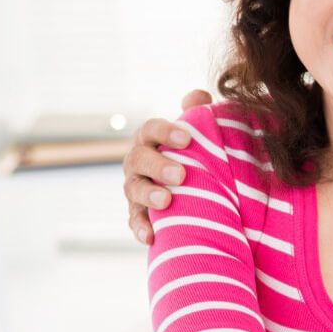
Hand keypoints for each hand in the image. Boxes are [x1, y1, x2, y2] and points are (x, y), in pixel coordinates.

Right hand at [123, 89, 211, 243]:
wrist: (193, 186)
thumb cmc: (195, 153)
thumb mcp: (199, 134)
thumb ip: (199, 114)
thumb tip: (197, 95)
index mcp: (151, 139)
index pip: (151, 129)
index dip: (166, 132)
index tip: (187, 139)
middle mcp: (138, 162)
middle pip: (138, 159)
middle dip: (158, 166)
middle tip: (181, 175)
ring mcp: (135, 188)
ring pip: (133, 190)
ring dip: (148, 195)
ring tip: (166, 201)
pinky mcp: (138, 213)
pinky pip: (135, 220)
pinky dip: (140, 228)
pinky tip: (151, 236)